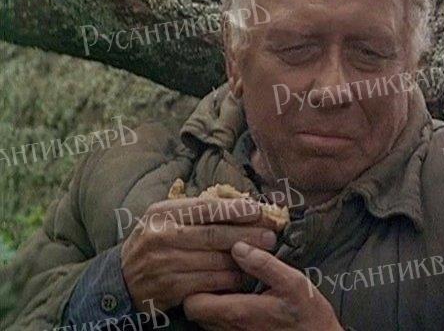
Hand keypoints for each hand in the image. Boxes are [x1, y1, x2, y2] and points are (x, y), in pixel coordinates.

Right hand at [121, 197, 276, 312]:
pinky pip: (209, 283)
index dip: (235, 210)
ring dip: (243, 260)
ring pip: (215, 261)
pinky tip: (243, 276)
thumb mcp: (167, 218)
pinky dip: (230, 280)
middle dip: (247, 235)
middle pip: (214, 235)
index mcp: (162, 213)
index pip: (205, 208)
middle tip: (271, 236)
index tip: (258, 211)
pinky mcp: (170, 289)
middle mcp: (161, 236)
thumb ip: (198, 210)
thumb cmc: (155, 241)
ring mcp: (164, 264)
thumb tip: (242, 203)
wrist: (122, 279)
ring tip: (263, 256)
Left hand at [183, 242, 342, 330]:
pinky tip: (238, 296)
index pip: (193, 304)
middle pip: (195, 312)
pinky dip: (221, 311)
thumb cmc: (308, 315)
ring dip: (211, 301)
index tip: (207, 266)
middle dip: (200, 290)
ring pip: (205, 320)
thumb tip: (238, 246)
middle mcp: (230, 329)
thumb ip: (264, 264)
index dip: (194, 284)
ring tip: (228, 281)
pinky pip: (219, 326)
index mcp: (239, 312)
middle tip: (216, 270)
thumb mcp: (292, 282)